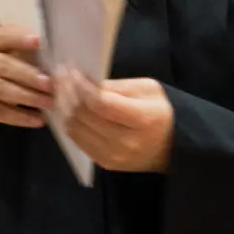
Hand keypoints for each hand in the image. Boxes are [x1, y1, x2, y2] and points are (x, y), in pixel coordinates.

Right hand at [0, 25, 52, 158]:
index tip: (40, 42)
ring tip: (48, 103)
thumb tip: (52, 57)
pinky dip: (20, 116)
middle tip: (50, 84)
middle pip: (2, 64)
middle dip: (28, 75)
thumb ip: (22, 55)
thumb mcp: (4, 61)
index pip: (2, 36)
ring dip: (28, 96)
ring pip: (0, 88)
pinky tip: (38, 119)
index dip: (20, 38)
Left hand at [57, 71, 173, 173]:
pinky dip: (69, 122)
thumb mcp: (146, 89)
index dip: (79, 84)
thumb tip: (85, 80)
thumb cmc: (159, 112)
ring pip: (75, 127)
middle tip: (59, 76)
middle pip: (83, 114)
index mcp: (142, 119)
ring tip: (61, 90)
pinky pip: (77, 140)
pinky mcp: (106, 163)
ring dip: (64, 106)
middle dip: (66, 91)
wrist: (174, 147)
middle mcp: (127, 141)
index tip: (69, 70)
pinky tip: (69, 108)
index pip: (100, 102)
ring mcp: (115, 156)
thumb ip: (116, 85)